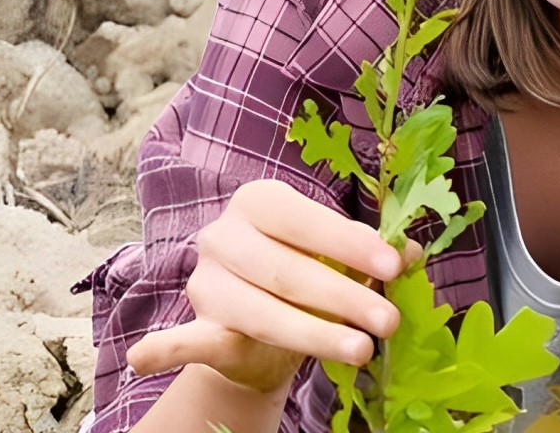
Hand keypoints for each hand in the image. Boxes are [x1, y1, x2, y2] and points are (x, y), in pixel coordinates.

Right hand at [127, 179, 421, 393]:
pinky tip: (146, 358)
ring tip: (362, 351)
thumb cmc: (310, 277)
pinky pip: (181, 337)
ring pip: (259, 311)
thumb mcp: (341, 260)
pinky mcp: (196, 323)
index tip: (394, 267)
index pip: (308, 219)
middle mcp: (225, 234)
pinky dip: (165, 348)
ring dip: (313, 334)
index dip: (351, 244)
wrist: (263, 325)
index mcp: (262, 202)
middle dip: (343, 297)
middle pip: (287, 271)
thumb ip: (372, 254)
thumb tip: (413, 251)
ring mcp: (206, 280)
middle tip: (387, 321)